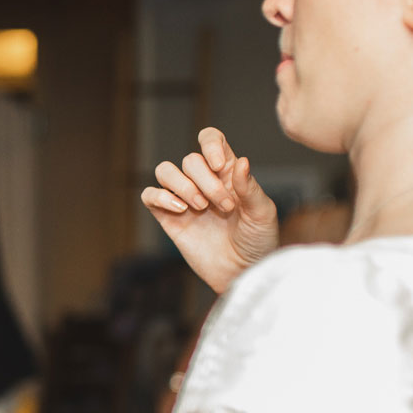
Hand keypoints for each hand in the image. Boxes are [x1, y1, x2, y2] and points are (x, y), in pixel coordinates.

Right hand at [142, 128, 278, 293]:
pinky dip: (161, 197)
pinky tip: (180, 210)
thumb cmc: (257, 242)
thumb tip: (241, 160)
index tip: (220, 166)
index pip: (211, 139)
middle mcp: (203, 182)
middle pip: (190, 160)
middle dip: (206, 182)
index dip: (210, 144)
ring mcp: (183, 199)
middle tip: (224, 207)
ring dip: (182, 185)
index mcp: (227, 173)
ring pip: (165, 170)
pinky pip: (150, 195)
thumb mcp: (263, 213)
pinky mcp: (168, 218)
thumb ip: (250, 187)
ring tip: (199, 207)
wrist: (242, 273)